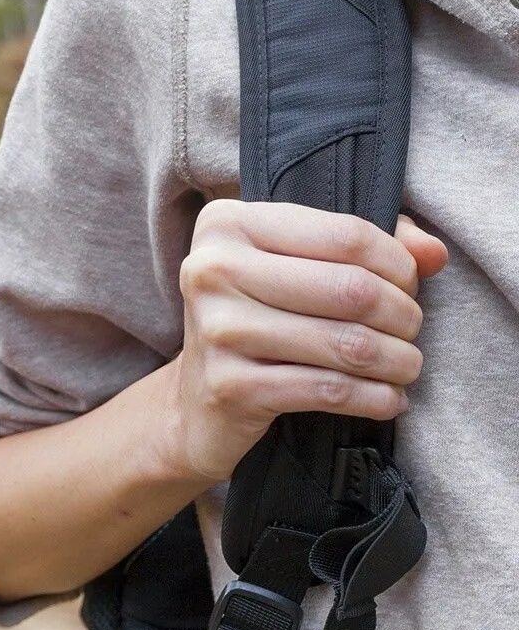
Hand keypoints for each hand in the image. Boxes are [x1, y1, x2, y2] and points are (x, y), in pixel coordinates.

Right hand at [164, 199, 448, 482]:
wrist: (195, 404)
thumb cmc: (257, 323)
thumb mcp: (296, 269)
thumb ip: (366, 247)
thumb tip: (434, 253)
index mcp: (227, 225)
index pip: (346, 235)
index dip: (398, 264)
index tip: (408, 288)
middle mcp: (213, 271)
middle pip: (352, 289)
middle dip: (403, 315)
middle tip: (410, 332)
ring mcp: (217, 330)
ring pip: (348, 343)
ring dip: (397, 360)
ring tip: (406, 366)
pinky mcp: (230, 387)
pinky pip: (330, 390)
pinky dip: (374, 398)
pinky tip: (387, 399)